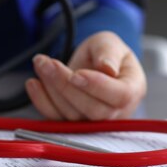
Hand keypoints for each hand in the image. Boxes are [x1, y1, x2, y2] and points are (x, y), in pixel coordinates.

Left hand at [26, 31, 146, 120]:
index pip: (120, 96)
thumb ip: (109, 53)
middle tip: (48, 62)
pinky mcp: (73, 123)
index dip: (97, 87)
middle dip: (65, 85)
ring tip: (41, 63)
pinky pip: (56, 119)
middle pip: (93, 109)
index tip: (77, 74)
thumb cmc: (105, 53)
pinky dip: (41, 102)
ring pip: (72, 115)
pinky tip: (33, 83)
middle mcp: (116, 112)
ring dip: (51, 88)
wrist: (91, 64)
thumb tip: (107, 68)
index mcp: (132, 90)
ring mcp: (94, 121)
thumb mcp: (109, 43)